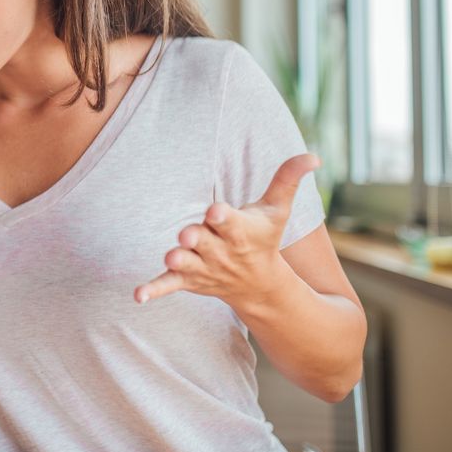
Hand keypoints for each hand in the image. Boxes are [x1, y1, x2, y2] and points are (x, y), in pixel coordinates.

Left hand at [135, 154, 319, 306]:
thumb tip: (314, 156)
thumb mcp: (277, 210)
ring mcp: (202, 267)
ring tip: (170, 258)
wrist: (258, 285)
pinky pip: (168, 286)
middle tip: (188, 233)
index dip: (222, 217)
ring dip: (178, 261)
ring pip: (186, 264)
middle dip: (196, 238)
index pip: (230, 222)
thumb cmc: (264, 238)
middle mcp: (219, 251)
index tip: (215, 211)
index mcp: (239, 231)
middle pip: (204, 242)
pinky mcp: (187, 279)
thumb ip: (287, 179)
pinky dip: (154, 290)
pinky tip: (138, 296)